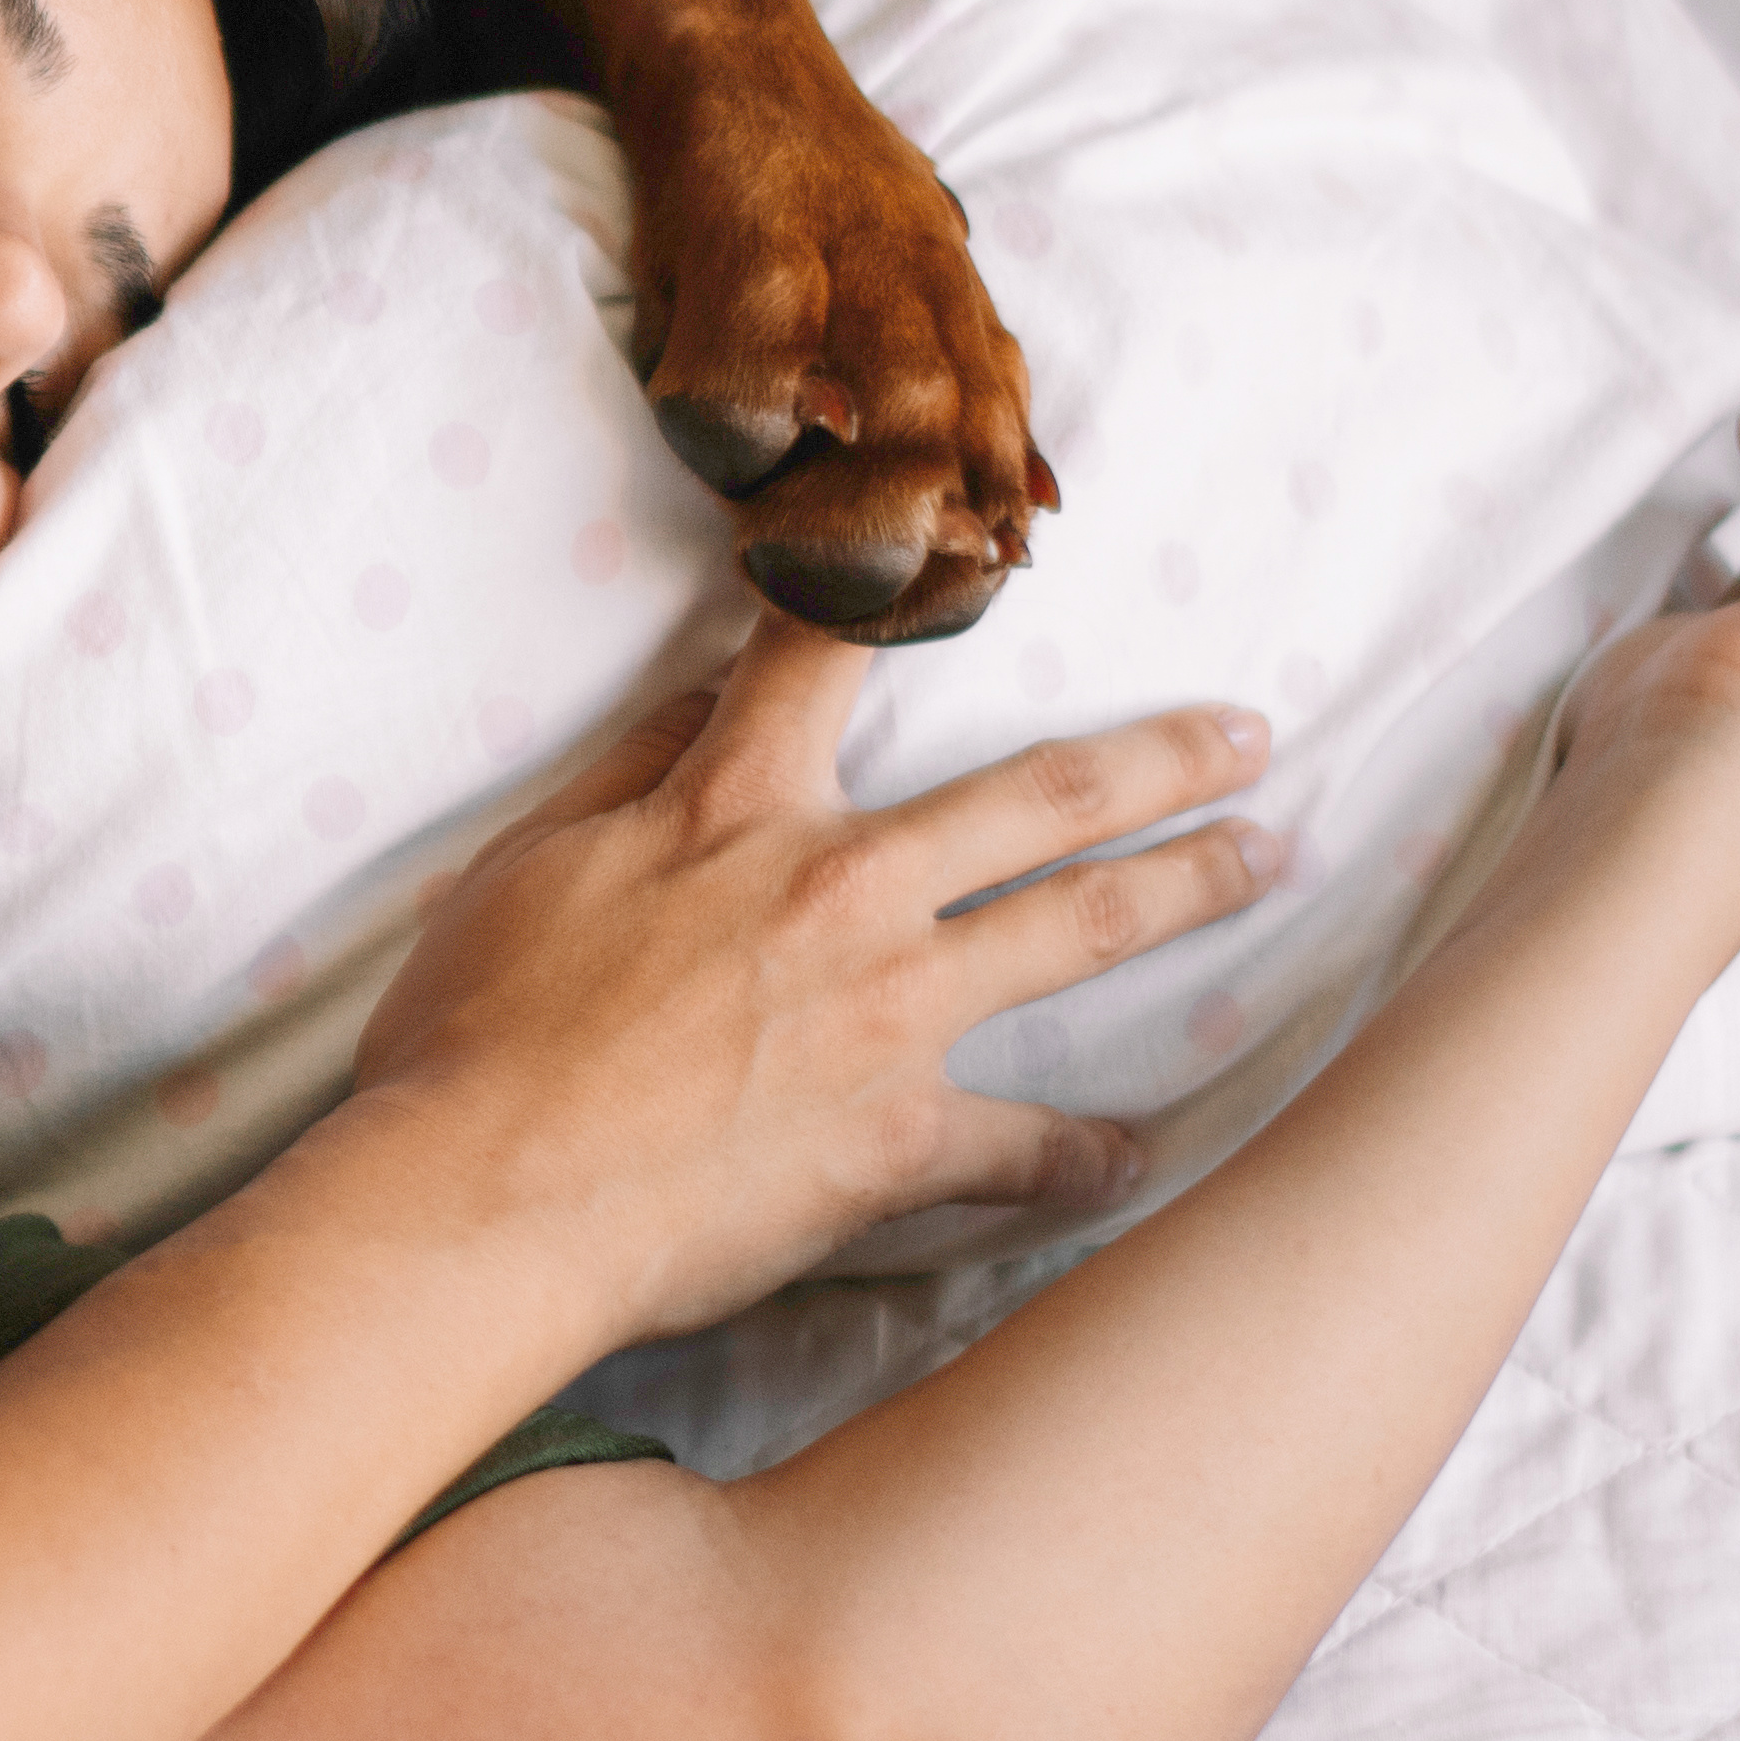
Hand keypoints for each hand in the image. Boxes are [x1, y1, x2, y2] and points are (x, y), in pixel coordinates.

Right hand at [337, 627, 1278, 1330]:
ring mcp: (889, 1014)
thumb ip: (624, 778)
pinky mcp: (900, 1142)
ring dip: (1189, 887)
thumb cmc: (473, 1038)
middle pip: (1040, 793)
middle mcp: (843, 888)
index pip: (822, 659)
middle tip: (1252, 736)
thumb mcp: (523, 869)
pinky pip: (1028, 1149)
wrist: (484, 1199)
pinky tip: (1135, 1156)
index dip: (894, 590)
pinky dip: (1087, 1156)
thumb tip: (694, 704)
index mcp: (735, 809)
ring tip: (1266, 859)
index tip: (973, 541)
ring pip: (1079, 929)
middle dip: (1161, 755)